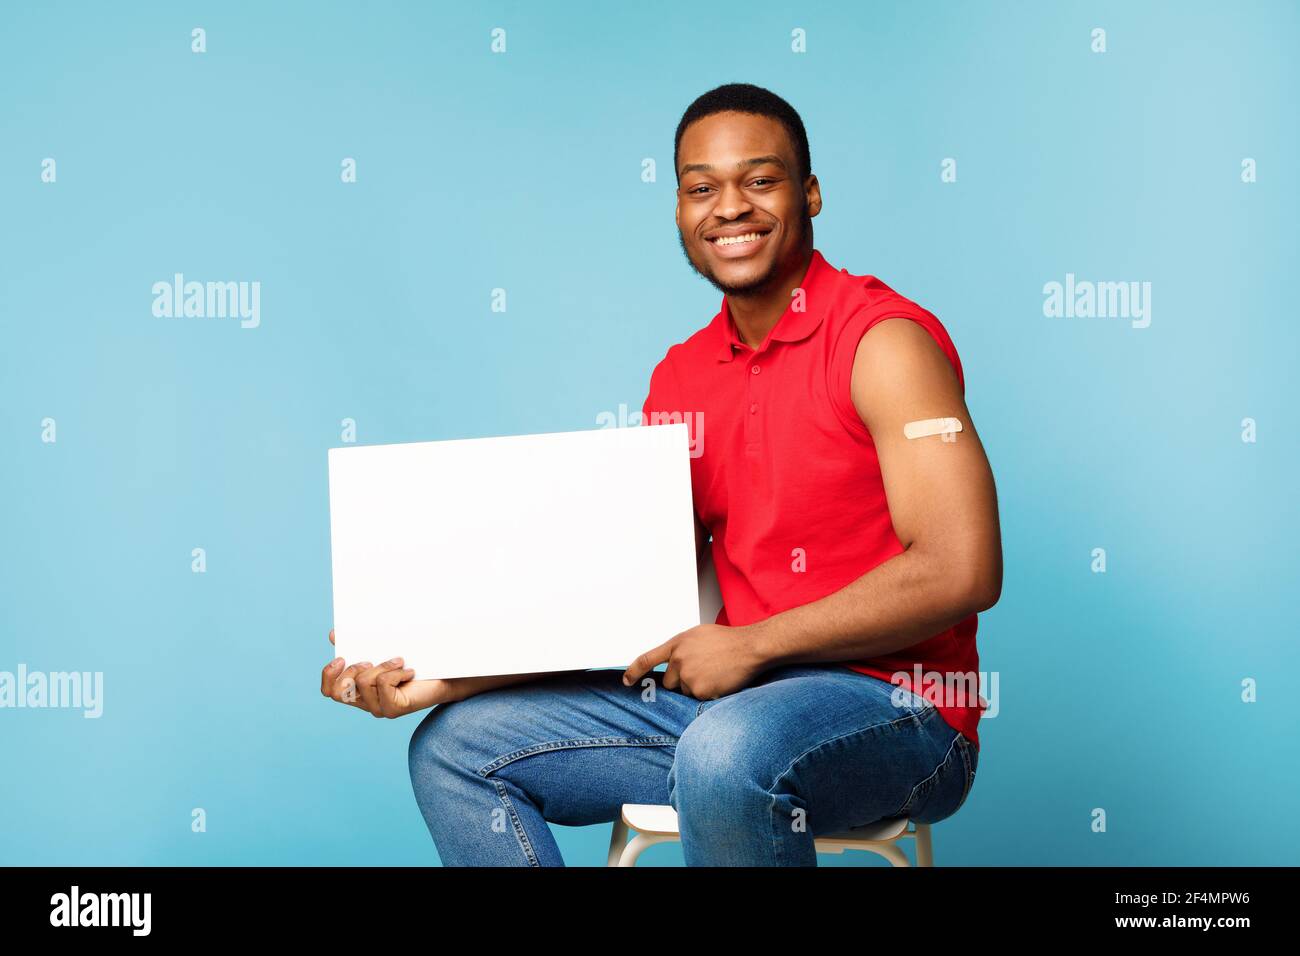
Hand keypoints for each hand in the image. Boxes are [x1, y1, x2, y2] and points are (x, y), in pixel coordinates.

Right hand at [321, 629, 461, 717]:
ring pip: (363, 682)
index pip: (329, 691)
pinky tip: (409, 672)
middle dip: (351, 670)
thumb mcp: (383, 652)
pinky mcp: (393, 710)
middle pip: (338, 691)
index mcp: (359, 690)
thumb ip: (359, 645)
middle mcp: (365, 702)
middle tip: (369, 661)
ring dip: (382, 666)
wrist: (445, 677)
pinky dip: (395, 672)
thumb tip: (333, 634)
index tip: (341, 657)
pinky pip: (383, 684)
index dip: (328, 674)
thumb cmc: (414, 663)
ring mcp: (379, 709)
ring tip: (399, 662)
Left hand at [621, 623, 766, 699]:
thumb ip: (682, 648)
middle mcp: (679, 660)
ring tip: (714, 673)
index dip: (633, 672)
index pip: (646, 659)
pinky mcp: (699, 690)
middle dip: (681, 681)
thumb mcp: (698, 636)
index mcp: (677, 644)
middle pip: (669, 682)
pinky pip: (697, 699)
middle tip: (703, 671)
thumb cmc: (728, 640)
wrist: (749, 648)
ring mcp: (688, 676)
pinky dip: (707, 694)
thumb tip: (673, 662)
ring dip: (696, 687)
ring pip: (684, 691)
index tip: (626, 681)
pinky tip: (719, 681)